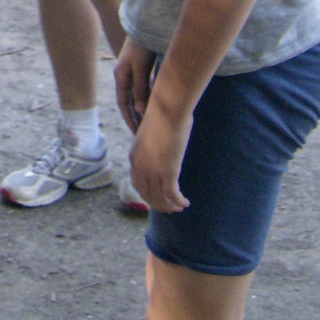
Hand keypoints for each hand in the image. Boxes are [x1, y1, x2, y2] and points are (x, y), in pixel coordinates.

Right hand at [114, 36, 154, 131]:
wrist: (146, 26)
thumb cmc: (142, 47)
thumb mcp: (141, 69)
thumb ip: (141, 89)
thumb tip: (141, 111)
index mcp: (121, 77)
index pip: (124, 104)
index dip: (130, 119)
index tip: (137, 133)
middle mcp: (124, 77)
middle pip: (129, 102)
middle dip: (135, 117)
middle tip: (142, 133)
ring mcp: (131, 72)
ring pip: (136, 96)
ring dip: (141, 109)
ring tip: (149, 123)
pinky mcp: (140, 68)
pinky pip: (142, 88)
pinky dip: (147, 99)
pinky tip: (153, 105)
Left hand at [129, 97, 192, 213]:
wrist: (167, 110)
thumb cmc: (163, 115)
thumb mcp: (151, 134)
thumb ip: (152, 145)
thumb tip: (161, 148)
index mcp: (134, 157)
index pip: (137, 183)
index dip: (146, 194)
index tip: (156, 198)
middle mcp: (139, 167)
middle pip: (147, 194)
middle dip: (158, 204)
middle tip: (169, 208)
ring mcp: (152, 170)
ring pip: (159, 197)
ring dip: (169, 206)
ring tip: (178, 208)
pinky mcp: (167, 172)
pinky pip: (172, 194)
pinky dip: (178, 201)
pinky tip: (185, 203)